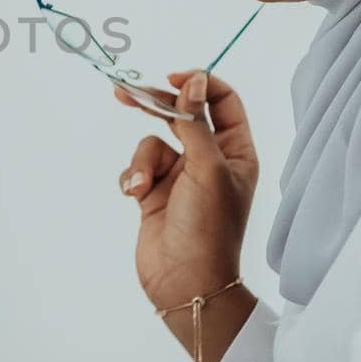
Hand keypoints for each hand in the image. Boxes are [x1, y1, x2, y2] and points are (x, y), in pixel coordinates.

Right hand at [114, 69, 257, 310]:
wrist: (184, 284)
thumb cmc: (207, 228)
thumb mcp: (206, 169)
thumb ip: (195, 122)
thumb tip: (194, 80)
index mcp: (236, 152)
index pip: (222, 102)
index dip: (198, 84)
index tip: (172, 78)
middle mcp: (210, 160)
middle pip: (181, 115)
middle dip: (155, 106)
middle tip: (124, 93)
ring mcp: (181, 177)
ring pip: (152, 143)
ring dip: (142, 162)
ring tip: (141, 186)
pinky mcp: (154, 193)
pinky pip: (136, 168)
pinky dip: (131, 178)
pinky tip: (133, 195)